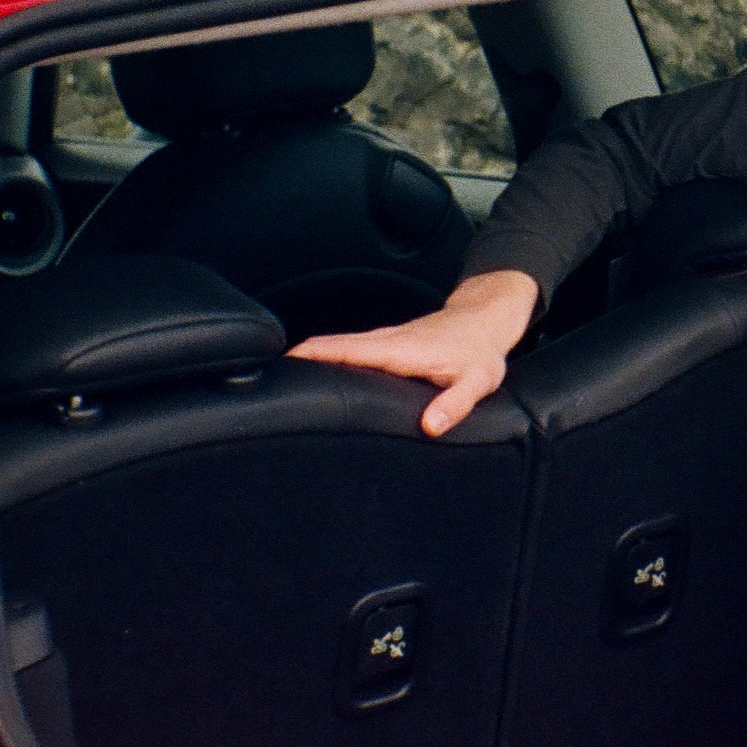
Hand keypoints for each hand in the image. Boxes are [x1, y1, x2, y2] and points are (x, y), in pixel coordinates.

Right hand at [292, 269, 536, 435]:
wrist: (485, 319)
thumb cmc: (480, 352)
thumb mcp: (477, 381)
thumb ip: (455, 403)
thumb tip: (430, 427)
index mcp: (399, 350)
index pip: (346, 350)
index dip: (311, 357)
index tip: (278, 368)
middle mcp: (384, 341)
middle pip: (329, 348)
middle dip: (295, 362)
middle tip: (261, 386)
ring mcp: (382, 340)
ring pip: (336, 348)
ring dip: (307, 361)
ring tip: (275, 386)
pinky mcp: (385, 344)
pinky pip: (348, 350)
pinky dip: (325, 360)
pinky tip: (311, 379)